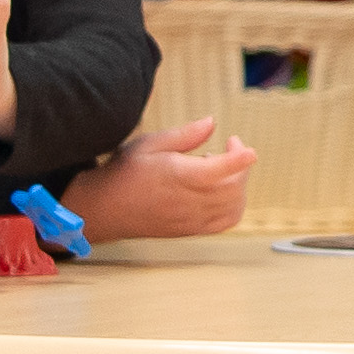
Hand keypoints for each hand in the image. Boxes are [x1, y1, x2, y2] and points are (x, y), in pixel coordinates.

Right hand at [64, 116, 257, 241]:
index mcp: (179, 177)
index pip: (220, 170)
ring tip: (220, 168)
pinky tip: (221, 190)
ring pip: (234, 206)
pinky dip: (234, 205)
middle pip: (233, 188)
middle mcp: (189, 202)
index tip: (249, 150)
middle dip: (240, 166)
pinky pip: (225, 222)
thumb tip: (212, 122)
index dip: (240, 160)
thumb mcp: (149, 143)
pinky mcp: (191, 231)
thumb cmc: (125, 172)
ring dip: (238, 185)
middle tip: (230, 145)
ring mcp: (191, 220)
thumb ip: (184, 135)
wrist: (105, 208)